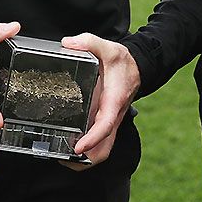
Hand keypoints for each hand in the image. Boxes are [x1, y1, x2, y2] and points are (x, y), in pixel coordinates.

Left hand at [60, 33, 140, 168]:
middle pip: (104, 149)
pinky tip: (70, 146)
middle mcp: (113, 116)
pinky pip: (100, 143)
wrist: (138, 67)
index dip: (92, 139)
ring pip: (103, 150)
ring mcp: (111, 122)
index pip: (105, 125)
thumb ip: (89, 42)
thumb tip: (68, 44)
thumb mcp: (108, 47)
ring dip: (86, 159)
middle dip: (86, 160)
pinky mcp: (107, 122)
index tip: (78, 147)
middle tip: (64, 158)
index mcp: (113, 101)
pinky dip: (88, 150)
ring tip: (63, 157)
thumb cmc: (122, 61)